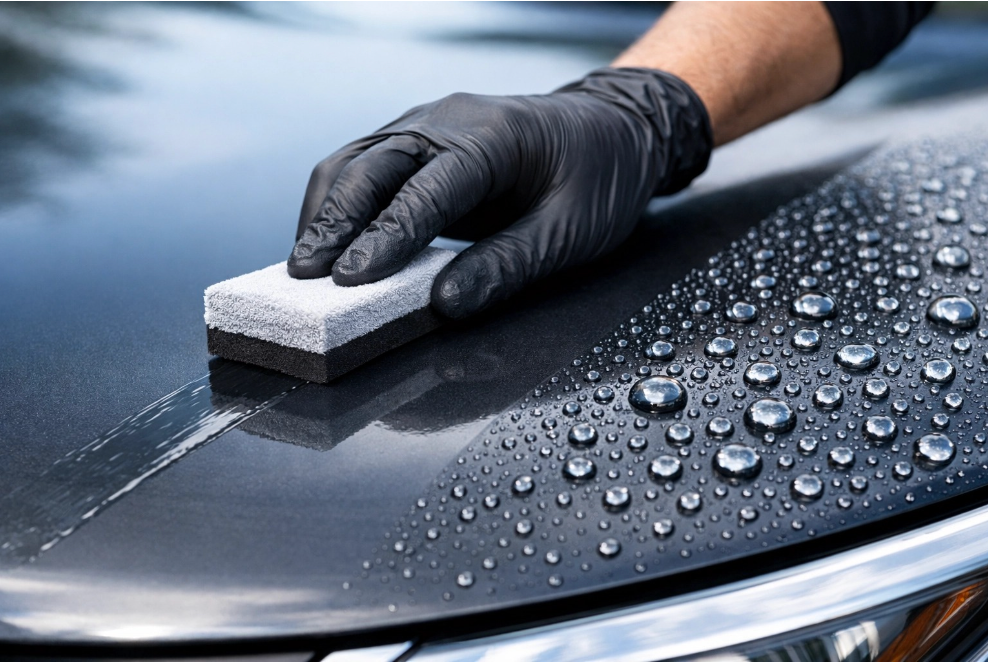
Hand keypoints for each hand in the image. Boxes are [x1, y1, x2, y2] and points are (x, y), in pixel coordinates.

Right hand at [288, 67, 711, 318]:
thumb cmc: (600, 176)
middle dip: (333, 223)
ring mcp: (426, 127)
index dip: (386, 236)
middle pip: (372, 165)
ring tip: (303, 266)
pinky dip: (337, 205)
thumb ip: (508, 266)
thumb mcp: (572, 230)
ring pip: (355, 161)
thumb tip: (444, 304)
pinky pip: (363, 168)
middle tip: (306, 277)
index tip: (352, 280)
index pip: (427, 186)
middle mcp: (447, 120)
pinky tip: (326, 242)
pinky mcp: (417, 145)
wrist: (615, 128)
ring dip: (325, 213)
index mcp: (493, 135)